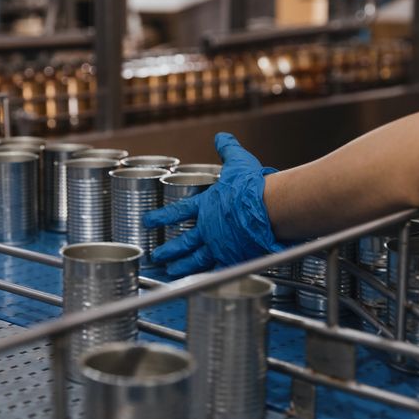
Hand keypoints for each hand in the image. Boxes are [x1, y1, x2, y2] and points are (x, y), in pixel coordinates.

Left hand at [143, 132, 283, 276]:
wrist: (270, 207)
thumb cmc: (254, 185)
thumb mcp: (238, 161)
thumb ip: (227, 149)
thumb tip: (221, 136)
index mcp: (207, 206)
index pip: (178, 212)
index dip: (162, 216)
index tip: (147, 221)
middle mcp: (209, 228)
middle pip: (185, 241)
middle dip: (169, 250)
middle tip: (156, 256)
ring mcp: (221, 244)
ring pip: (197, 259)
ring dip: (183, 266)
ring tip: (171, 272)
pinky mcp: (235, 256)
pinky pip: (219, 268)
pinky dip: (209, 275)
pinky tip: (201, 282)